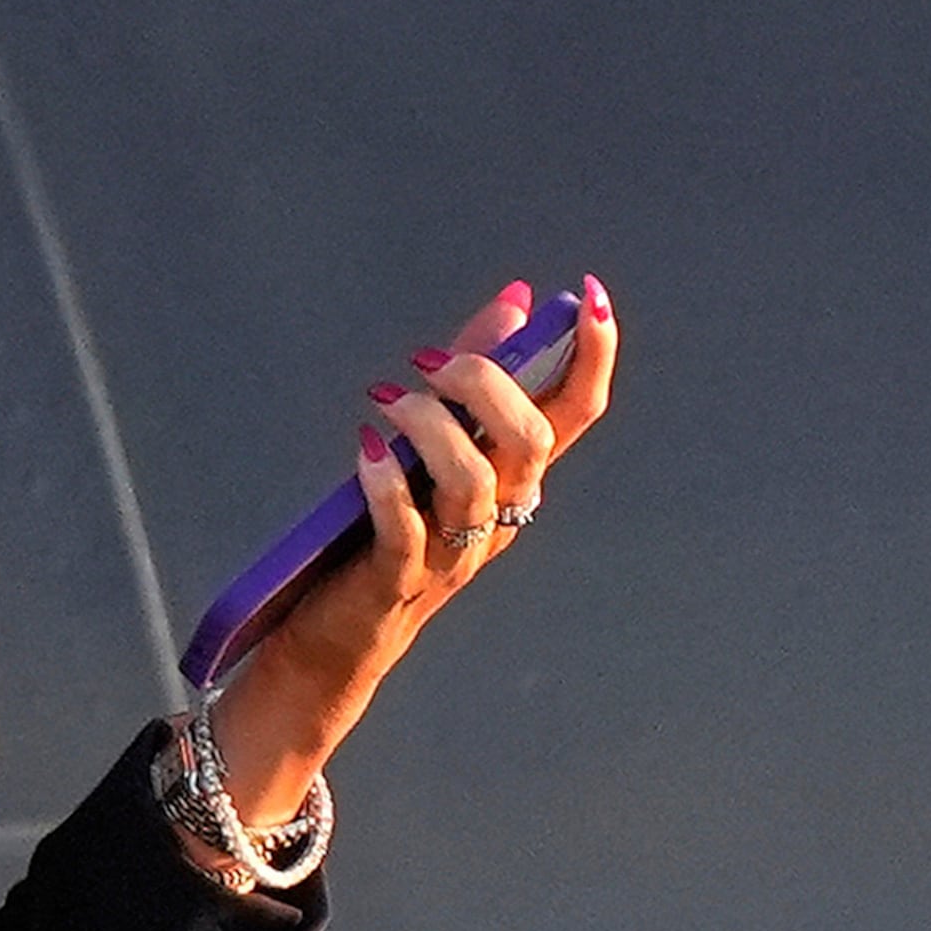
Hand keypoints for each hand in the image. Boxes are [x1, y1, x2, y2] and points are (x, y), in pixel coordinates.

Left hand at [207, 276, 619, 825]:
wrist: (336, 636)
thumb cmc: (386, 529)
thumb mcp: (432, 444)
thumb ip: (472, 374)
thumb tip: (517, 302)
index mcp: (516, 477)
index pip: (577, 412)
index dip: (593, 354)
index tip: (587, 294)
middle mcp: (500, 516)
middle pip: (530, 440)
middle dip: (485, 383)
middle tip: (429, 364)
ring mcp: (453, 553)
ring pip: (474, 481)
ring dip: (428, 426)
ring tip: (384, 401)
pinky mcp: (399, 580)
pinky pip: (407, 531)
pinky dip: (386, 485)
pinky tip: (364, 450)